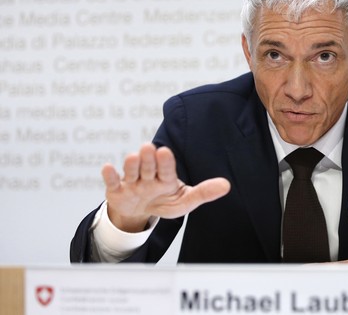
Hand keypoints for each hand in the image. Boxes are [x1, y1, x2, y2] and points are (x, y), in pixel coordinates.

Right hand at [101, 143, 229, 231]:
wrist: (140, 212)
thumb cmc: (164, 202)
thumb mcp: (185, 201)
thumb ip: (204, 193)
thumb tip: (227, 185)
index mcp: (166, 178)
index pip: (167, 169)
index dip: (166, 162)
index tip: (165, 151)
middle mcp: (149, 177)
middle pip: (149, 167)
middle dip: (148, 159)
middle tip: (149, 147)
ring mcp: (132, 183)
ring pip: (131, 172)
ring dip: (132, 165)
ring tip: (133, 157)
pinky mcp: (117, 191)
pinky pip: (113, 182)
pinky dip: (110, 176)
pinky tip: (108, 168)